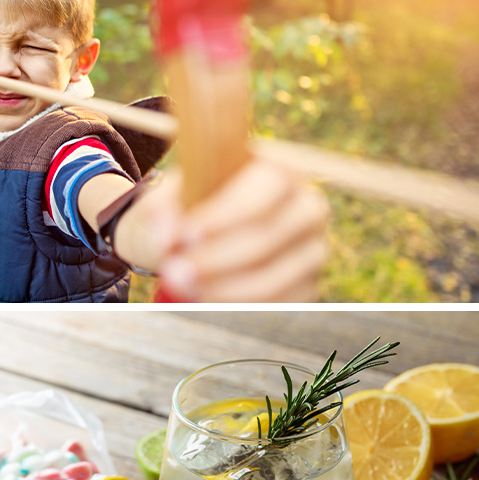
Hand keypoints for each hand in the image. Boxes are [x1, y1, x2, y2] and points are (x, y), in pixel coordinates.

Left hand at [145, 161, 329, 301]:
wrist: (200, 237)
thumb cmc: (190, 208)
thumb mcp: (172, 196)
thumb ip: (166, 208)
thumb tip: (168, 235)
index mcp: (281, 171)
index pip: (267, 187)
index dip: (226, 214)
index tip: (186, 234)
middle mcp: (307, 208)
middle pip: (267, 238)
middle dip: (215, 259)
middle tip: (173, 270)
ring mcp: (312, 250)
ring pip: (272, 279)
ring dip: (220, 288)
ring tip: (182, 286)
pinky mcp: (308, 286)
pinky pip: (277, 305)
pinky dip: (237, 307)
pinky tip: (204, 301)